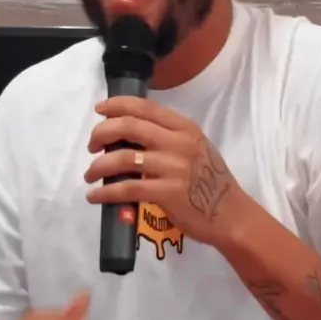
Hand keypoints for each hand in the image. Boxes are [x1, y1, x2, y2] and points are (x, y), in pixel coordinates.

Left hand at [85, 96, 249, 246]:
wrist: (230, 214)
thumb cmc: (211, 181)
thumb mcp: (196, 148)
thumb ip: (169, 137)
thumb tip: (129, 132)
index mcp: (185, 129)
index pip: (145, 107)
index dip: (117, 105)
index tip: (99, 110)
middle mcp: (179, 143)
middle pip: (128, 127)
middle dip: (101, 133)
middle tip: (91, 146)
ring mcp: (173, 168)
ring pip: (122, 158)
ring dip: (98, 166)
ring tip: (90, 174)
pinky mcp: (166, 193)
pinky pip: (127, 189)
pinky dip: (105, 192)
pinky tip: (95, 196)